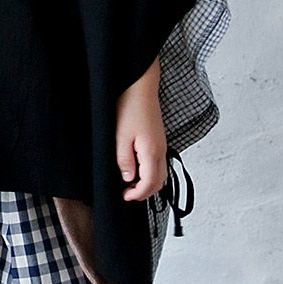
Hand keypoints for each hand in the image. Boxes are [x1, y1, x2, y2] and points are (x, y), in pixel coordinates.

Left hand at [115, 85, 167, 201]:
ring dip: (148, 183)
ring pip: (161, 173)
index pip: (150, 184)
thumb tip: (128, 179)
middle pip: (159, 182)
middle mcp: (161, 151)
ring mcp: (162, 145)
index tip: (125, 196)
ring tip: (130, 182)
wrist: (140, 87)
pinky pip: (159, 163)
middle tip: (127, 193)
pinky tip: (137, 168)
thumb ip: (124, 160)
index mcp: (152, 152)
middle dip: (145, 192)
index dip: (138, 195)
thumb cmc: (130, 107)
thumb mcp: (120, 136)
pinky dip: (151, 172)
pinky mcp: (159, 139)